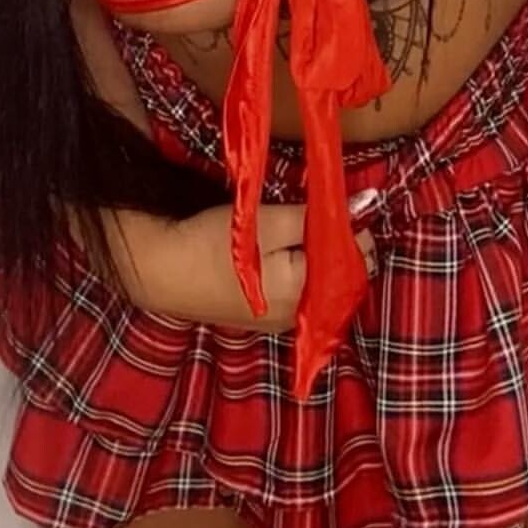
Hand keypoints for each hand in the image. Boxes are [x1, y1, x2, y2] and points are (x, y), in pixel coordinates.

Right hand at [105, 200, 378, 332]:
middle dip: (337, 246)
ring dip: (318, 259)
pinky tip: (283, 255)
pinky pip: (299, 296)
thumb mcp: (267, 221)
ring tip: (296, 231)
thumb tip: (366, 203)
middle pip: (341, 278)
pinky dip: (300, 274)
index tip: (334, 204)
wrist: (161, 272)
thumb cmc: (212, 244)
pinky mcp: (263, 320)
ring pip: (320, 287)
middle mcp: (299, 318)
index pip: (357, 261)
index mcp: (305, 294)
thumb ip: (316, 216)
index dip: (353, 230)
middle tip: (311, 215)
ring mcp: (280, 323)